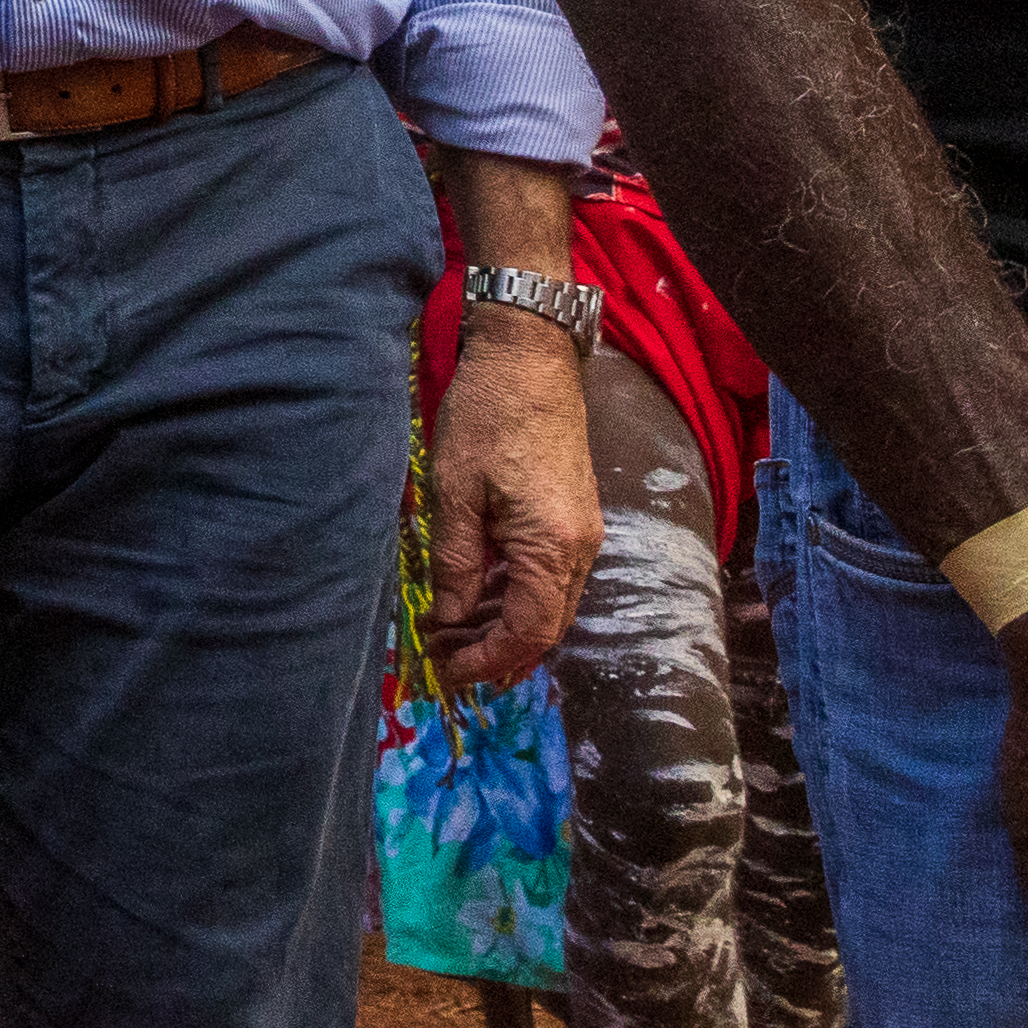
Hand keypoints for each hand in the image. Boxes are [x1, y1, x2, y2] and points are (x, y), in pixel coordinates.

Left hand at [426, 314, 598, 693]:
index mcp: (553, 547)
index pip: (529, 633)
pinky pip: (552, 577)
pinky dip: (516, 596)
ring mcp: (584, 533)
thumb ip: (456, 565)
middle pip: (546, 628)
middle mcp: (581, 548)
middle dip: (496, 652)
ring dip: (504, 626)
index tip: (446, 670)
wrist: (530, 357)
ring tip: (452, 631)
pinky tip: (478, 595)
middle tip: (444, 657)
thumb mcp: (455, 495)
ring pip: (550, 604)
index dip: (487, 661)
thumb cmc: (487, 416)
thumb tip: (450, 621)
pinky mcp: (576, 517)